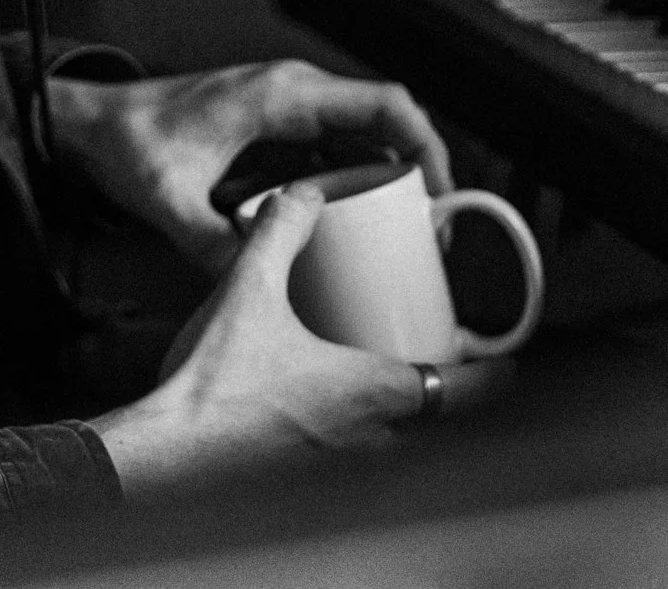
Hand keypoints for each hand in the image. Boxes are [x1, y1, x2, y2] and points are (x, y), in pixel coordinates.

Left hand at [47, 59, 452, 271]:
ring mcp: (289, 107)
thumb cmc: (131, 142)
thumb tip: (257, 282)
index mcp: (285, 95)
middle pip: (387, 119)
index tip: (443, 193)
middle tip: (433, 230)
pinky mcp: (279, 126)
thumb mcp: (170, 200)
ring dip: (392, 176)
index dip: (426, 146)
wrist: (96, 124)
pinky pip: (337, 146)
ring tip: (407, 233)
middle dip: (421, 170)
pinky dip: (359, 178)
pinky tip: (358, 223)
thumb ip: (212, 243)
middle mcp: (296, 92)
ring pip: (366, 133)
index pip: (384, 104)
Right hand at [92, 184, 508, 500]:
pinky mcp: (301, 472)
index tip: (506, 360)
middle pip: (429, 412)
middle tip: (436, 347)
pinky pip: (347, 445)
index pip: (463, 390)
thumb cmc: (210, 391)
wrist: (162, 456)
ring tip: (374, 363)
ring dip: (392, 401)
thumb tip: (302, 195)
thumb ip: (280, 231)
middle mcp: (364, 436)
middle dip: (437, 379)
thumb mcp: (248, 289)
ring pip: (389, 433)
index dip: (492, 373)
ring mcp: (333, 461)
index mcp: (371, 392)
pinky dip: (351, 419)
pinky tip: (316, 392)